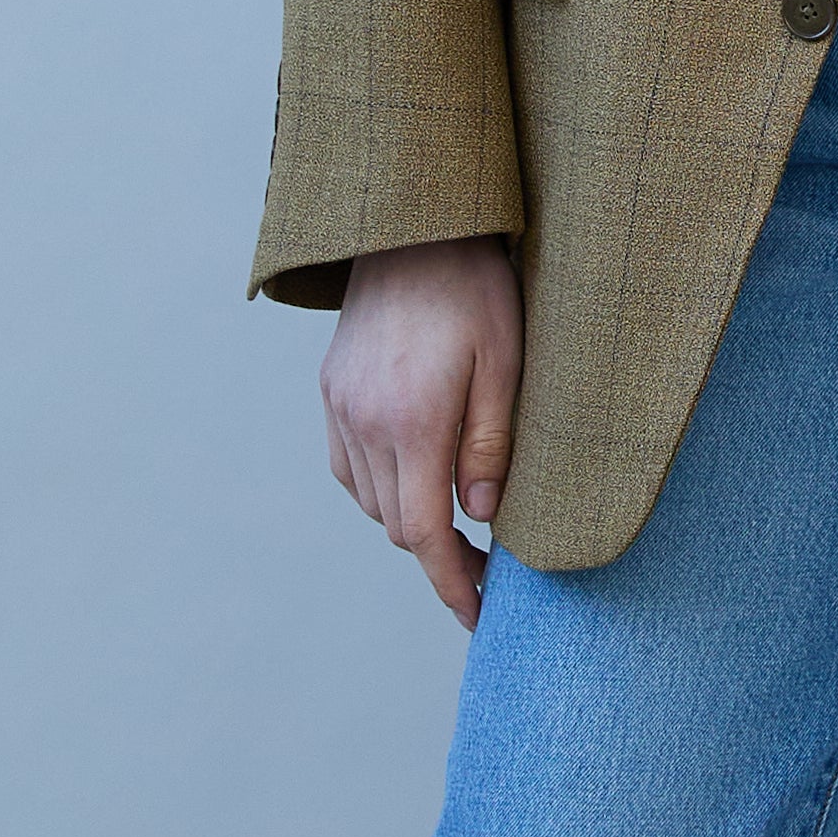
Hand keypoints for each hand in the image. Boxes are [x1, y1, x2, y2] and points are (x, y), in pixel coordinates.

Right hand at [319, 234, 521, 628]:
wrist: (412, 224)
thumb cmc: (476, 288)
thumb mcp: (507, 362)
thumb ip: (491, 443)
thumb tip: (480, 518)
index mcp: (413, 421)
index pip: (422, 533)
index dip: (451, 583)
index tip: (480, 612)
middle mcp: (364, 421)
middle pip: (394, 523)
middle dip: (438, 552)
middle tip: (488, 560)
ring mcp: (340, 405)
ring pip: (368, 498)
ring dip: (409, 515)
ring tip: (457, 511)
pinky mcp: (330, 388)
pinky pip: (347, 463)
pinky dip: (378, 483)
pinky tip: (414, 469)